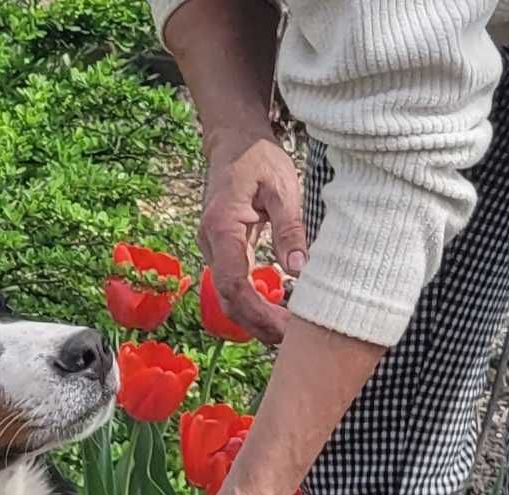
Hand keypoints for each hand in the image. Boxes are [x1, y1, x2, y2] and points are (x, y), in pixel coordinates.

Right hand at [201, 129, 306, 344]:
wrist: (232, 141)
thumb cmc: (257, 157)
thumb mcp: (281, 186)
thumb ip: (289, 228)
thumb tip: (297, 268)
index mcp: (222, 228)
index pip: (233, 283)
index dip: (257, 311)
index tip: (284, 326)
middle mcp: (211, 244)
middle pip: (228, 301)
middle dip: (258, 325)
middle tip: (291, 339)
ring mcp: (213, 251)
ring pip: (228, 299)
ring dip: (255, 320)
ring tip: (287, 332)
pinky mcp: (222, 253)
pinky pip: (233, 288)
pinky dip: (253, 305)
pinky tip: (276, 311)